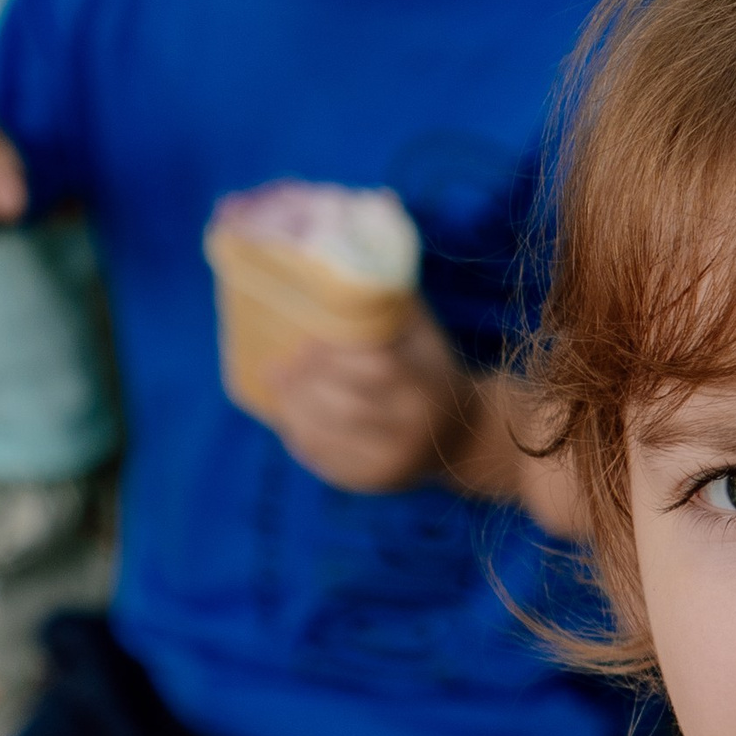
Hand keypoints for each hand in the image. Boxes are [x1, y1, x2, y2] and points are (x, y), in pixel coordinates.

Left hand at [268, 301, 472, 492]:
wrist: (461, 436)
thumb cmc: (430, 366)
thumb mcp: (420, 330)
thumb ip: (385, 299)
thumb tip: (335, 252)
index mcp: (426, 386)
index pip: (377, 370)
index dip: (334, 356)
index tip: (303, 341)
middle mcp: (412, 430)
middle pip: (347, 407)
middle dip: (305, 385)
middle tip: (275, 366)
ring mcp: (392, 463)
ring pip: (331, 437)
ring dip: (295, 411)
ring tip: (276, 386)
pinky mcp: (374, 483)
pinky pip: (328, 461)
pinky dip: (302, 437)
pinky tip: (290, 417)